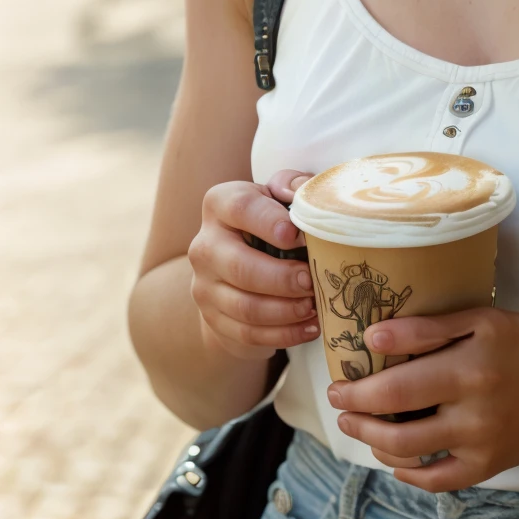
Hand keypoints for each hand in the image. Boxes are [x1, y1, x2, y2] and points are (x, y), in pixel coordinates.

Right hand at [189, 169, 317, 360]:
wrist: (238, 264)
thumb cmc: (268, 220)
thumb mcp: (277, 195)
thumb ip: (291, 184)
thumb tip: (303, 194)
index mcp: (220, 204)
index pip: (242, 208)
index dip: (272, 222)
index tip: (302, 236)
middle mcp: (204, 245)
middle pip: (240, 267)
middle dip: (282, 279)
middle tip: (313, 281)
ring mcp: (204, 285)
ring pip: (244, 307)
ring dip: (285, 311)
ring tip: (314, 306)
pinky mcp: (213, 318)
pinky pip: (247, 333)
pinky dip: (283, 334)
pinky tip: (309, 327)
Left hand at [326, 308, 518, 489]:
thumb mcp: (486, 319)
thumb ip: (431, 327)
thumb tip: (374, 336)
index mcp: (471, 367)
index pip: (398, 385)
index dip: (359, 385)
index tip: (338, 374)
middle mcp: (474, 412)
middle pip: (396, 423)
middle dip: (356, 413)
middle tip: (338, 400)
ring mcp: (480, 446)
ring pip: (408, 455)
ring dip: (372, 441)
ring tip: (357, 424)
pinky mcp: (487, 469)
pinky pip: (436, 480)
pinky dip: (408, 473)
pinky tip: (394, 458)